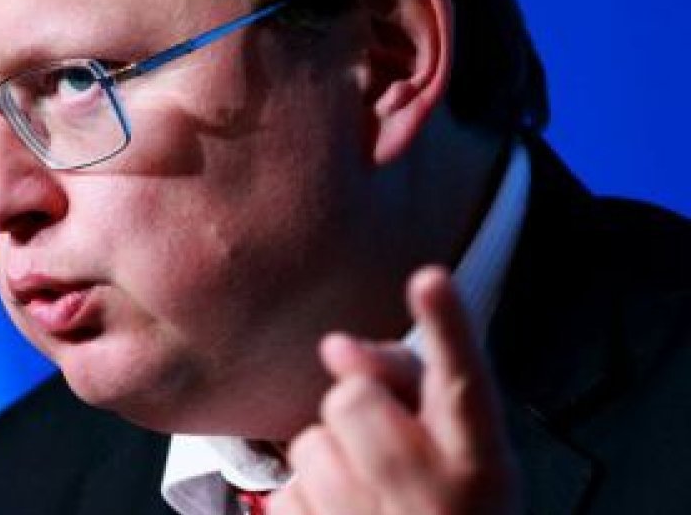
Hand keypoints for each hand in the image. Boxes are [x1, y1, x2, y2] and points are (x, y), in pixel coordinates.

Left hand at [268, 266, 520, 514]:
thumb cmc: (450, 506)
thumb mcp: (457, 447)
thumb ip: (405, 382)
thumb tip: (333, 345)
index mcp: (480, 462)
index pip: (463, 380)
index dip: (448, 327)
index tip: (431, 278)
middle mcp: (434, 494)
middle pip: (352, 398)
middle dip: (359, 412)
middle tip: (388, 452)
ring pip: (311, 442)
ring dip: (331, 460)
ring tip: (370, 498)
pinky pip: (289, 489)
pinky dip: (310, 500)